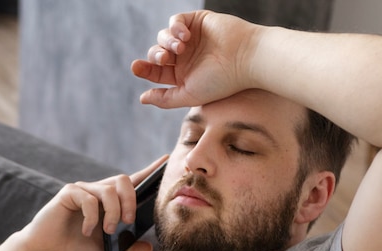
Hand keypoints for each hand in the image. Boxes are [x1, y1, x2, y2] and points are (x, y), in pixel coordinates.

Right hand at [18, 156, 167, 250]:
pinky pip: (89, 199)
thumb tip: (149, 248)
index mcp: (108, 202)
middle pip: (124, 180)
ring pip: (109, 190)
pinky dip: (92, 218)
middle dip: (131, 201)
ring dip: (114, 213)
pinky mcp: (69, 193)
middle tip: (128, 221)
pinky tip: (87, 231)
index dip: (149, 171)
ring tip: (108, 231)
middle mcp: (97, 191)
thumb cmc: (74, 248)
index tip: (166, 160)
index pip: (132, 182)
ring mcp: (83, 190)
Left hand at [130, 11, 258, 108]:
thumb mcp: (189, 95)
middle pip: (156, 53)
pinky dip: (175, 27)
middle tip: (164, 59)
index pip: (156, 72)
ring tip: (180, 48)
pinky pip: (176, 21)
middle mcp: (185, 57)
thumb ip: (165, 99)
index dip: (144, 69)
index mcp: (182, 75)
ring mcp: (191, 38)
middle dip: (155, 56)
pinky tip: (185, 36)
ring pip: (163, 37)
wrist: (245, 59)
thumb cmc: (221, 81)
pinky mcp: (197, 21)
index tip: (136, 68)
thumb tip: (142, 98)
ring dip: (166, 42)